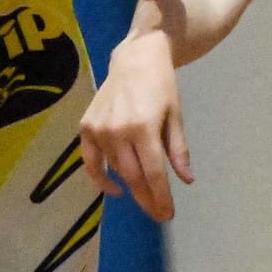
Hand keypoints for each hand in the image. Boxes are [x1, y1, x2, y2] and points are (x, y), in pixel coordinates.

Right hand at [80, 33, 190, 221]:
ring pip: (116, 169)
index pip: (153, 173)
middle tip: (158, 214)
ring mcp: (98, 129)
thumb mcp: (175, 115)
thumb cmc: (161, 85)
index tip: (168, 214)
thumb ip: (178, 150)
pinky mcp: (85, 127)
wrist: (135, 58)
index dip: (161, 197)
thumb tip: (186, 181)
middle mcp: (117, 131)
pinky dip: (100, 178)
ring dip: (131, 186)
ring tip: (145, 195)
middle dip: (147, 199)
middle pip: (133, 176)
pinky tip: (116, 189)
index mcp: (143, 127)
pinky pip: (89, 161)